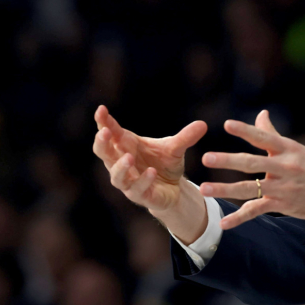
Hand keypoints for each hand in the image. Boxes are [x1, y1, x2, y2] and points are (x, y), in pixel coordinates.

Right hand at [92, 105, 206, 212]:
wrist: (174, 188)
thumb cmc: (165, 164)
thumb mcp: (176, 149)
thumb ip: (186, 137)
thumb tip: (203, 124)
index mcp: (126, 145)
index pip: (110, 132)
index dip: (103, 121)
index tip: (101, 109)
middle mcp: (122, 162)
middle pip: (103, 152)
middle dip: (101, 142)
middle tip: (104, 132)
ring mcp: (128, 180)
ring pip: (116, 175)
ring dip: (120, 166)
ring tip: (128, 157)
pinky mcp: (139, 195)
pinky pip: (136, 189)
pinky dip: (143, 180)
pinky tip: (151, 172)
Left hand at [200, 110, 304, 235]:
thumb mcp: (296, 149)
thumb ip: (273, 133)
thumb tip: (261, 113)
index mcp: (287, 149)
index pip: (264, 137)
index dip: (246, 130)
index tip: (227, 125)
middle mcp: (285, 167)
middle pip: (252, 163)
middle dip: (228, 161)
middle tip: (206, 158)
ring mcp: (283, 187)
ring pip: (249, 189)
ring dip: (225, 189)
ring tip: (204, 188)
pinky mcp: (283, 205)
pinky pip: (256, 211)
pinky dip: (239, 218)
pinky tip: (223, 223)